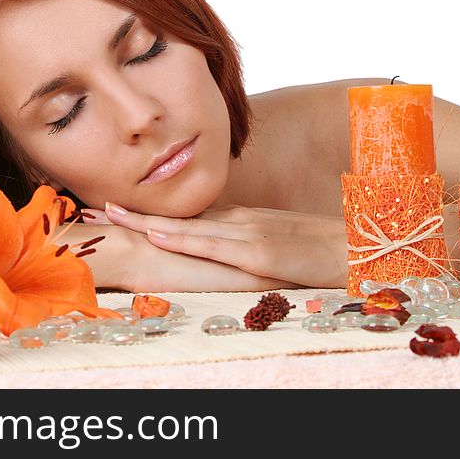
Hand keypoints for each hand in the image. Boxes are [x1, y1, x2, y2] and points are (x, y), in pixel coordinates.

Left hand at [83, 202, 348, 287]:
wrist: (368, 249)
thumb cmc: (327, 250)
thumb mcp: (283, 245)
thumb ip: (252, 245)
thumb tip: (224, 253)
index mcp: (244, 222)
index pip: (187, 216)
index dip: (148, 213)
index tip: (115, 210)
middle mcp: (241, 222)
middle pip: (178, 216)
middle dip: (134, 213)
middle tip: (91, 207)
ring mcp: (251, 234)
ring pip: (187, 226)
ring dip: (145, 221)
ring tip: (107, 214)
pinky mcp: (264, 251)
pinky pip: (216, 245)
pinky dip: (184, 238)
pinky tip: (158, 234)